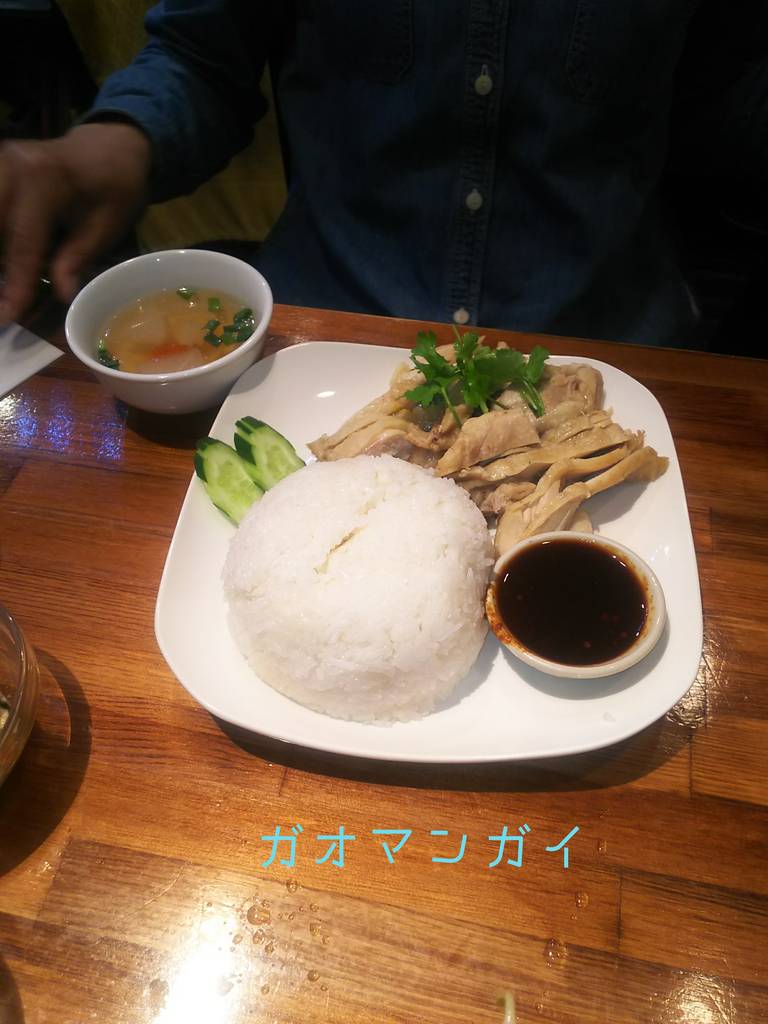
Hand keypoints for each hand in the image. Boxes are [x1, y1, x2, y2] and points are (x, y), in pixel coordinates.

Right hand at [0, 122, 150, 322]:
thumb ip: (77, 258)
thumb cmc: (115, 187)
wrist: (109, 147)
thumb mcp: (107, 225)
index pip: (23, 244)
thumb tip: (60, 295)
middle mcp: (9, 166)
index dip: (15, 286)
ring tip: (5, 289)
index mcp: (43, 181)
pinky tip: (6, 263)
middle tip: (3, 305)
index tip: (6, 317)